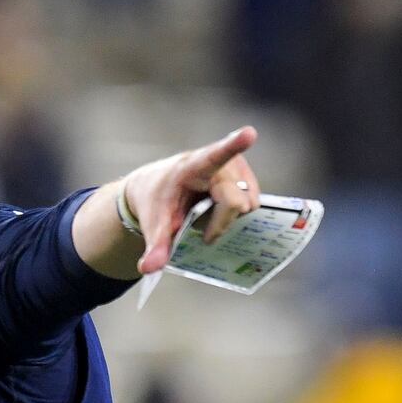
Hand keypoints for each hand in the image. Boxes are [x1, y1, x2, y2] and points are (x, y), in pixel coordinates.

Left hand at [123, 125, 259, 274]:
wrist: (155, 186)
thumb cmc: (155, 201)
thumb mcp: (153, 225)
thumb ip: (155, 246)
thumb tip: (148, 269)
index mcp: (194, 166)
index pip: (217, 155)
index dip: (234, 145)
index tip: (249, 133)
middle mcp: (221, 162)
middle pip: (237, 203)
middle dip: (220, 223)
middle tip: (197, 223)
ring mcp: (238, 167)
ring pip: (249, 205)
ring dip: (228, 217)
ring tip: (206, 210)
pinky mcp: (247, 174)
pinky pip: (253, 203)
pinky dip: (235, 213)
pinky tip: (218, 210)